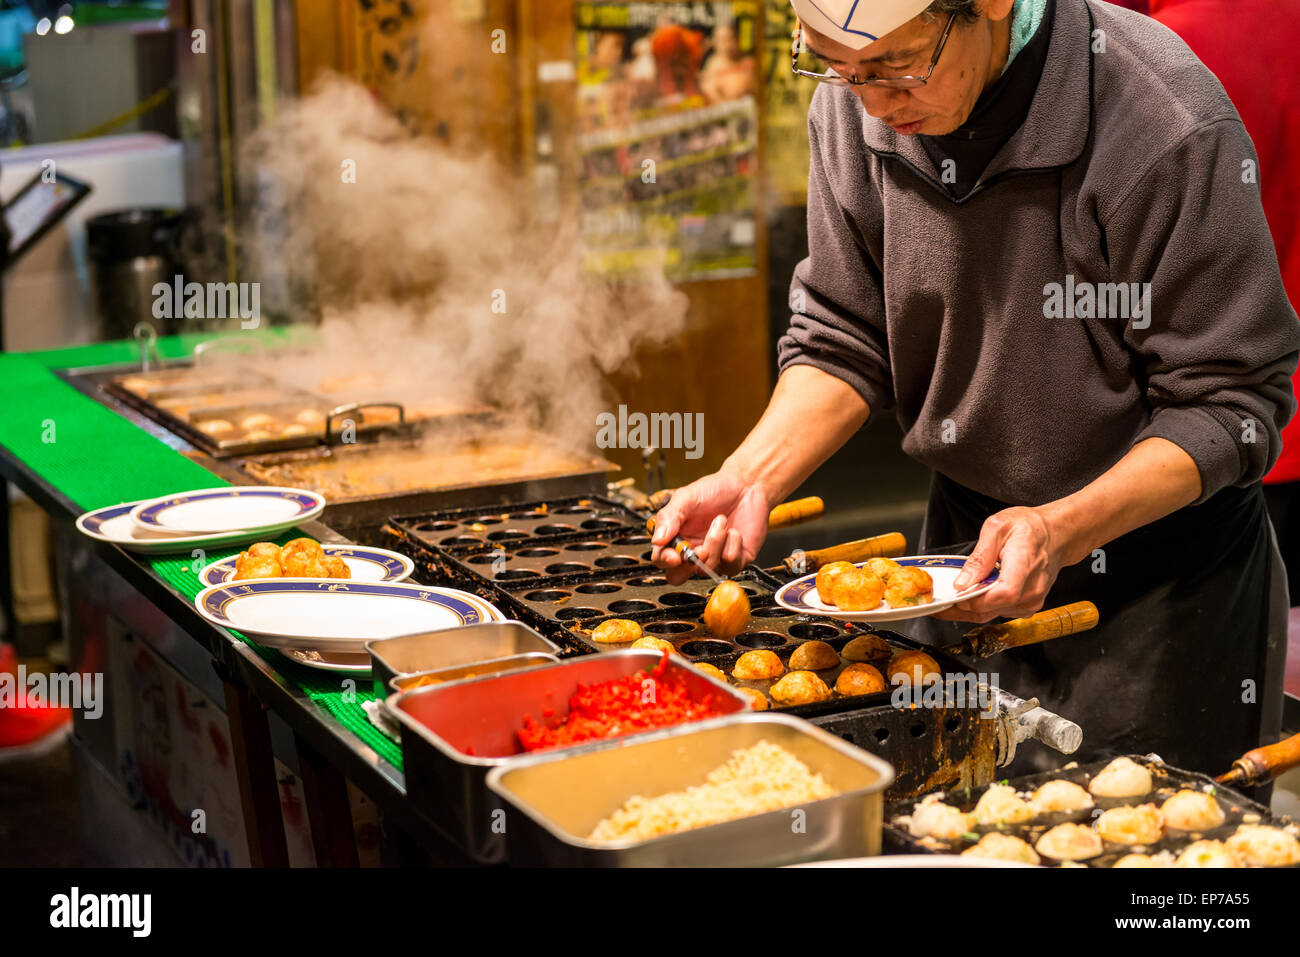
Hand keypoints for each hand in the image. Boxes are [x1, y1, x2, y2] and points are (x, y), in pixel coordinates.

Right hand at [649, 472, 771, 583]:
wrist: (746, 485)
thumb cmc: (715, 489)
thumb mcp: (686, 497)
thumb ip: (669, 517)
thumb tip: (657, 540)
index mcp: (676, 537)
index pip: (661, 559)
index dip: (665, 561)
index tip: (674, 556)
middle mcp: (693, 551)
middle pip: (678, 576)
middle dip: (688, 565)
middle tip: (698, 548)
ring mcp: (714, 558)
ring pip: (708, 567)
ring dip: (715, 542)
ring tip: (721, 520)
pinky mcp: (735, 560)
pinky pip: (730, 563)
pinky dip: (733, 544)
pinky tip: (734, 531)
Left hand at [932, 506, 1067, 622]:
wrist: (1054, 535)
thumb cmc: (1029, 528)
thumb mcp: (997, 528)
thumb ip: (979, 557)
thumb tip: (963, 582)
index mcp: (1026, 564)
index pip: (1004, 592)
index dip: (977, 599)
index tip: (956, 597)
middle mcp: (1032, 588)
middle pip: (994, 608)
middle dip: (963, 607)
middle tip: (940, 603)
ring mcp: (1032, 600)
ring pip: (993, 614)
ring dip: (970, 609)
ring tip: (951, 600)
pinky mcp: (1027, 606)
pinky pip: (999, 613)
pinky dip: (982, 608)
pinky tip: (970, 598)